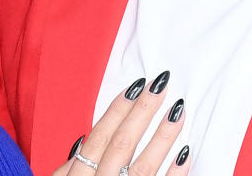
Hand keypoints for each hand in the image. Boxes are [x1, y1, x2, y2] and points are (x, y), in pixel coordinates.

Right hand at [52, 72, 191, 175]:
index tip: (136, 85)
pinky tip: (185, 153)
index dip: (117, 110)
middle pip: (121, 145)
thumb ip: (66, 168)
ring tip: (178, 111)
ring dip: (162, 138)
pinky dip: (174, 174)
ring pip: (143, 167)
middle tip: (160, 85)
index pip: (99, 138)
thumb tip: (81, 141)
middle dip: (142, 113)